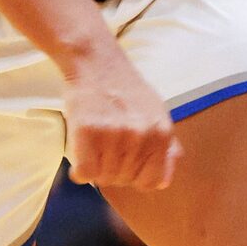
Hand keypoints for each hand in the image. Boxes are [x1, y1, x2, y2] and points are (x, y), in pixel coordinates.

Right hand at [62, 45, 180, 191]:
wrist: (97, 63)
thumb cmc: (126, 91)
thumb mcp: (157, 114)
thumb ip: (166, 147)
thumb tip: (165, 181)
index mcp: (162, 133)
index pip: (153, 182)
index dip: (137, 178)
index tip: (127, 166)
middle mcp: (141, 136)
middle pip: (125, 180)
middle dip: (115, 171)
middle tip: (106, 149)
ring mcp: (115, 134)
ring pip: (104, 178)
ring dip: (97, 168)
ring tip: (95, 146)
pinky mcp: (88, 131)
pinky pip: (85, 172)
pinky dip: (80, 170)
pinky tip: (81, 154)